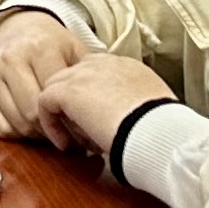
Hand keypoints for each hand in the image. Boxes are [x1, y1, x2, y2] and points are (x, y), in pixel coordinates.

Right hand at [0, 10, 92, 141]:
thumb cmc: (51, 44)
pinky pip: (0, 128)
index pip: (52, 98)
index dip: (69, 119)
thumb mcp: (74, 50)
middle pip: (32, 115)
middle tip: (68, 134)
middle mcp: (10, 59)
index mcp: (38, 48)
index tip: (81, 128)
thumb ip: (86, 78)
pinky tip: (32, 126)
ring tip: (52, 128)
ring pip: (18, 124)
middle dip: (53, 130)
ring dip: (38, 135)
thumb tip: (103, 112)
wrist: (19, 27)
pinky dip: (19, 134)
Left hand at [32, 53, 177, 161]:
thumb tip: (132, 123)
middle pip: (74, 77)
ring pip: (57, 88)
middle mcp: (103, 63)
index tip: (98, 122)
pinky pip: (45, 102)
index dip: (93, 98)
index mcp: (127, 66)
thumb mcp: (153, 111)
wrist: (156, 128)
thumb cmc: (164, 127)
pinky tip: (64, 144)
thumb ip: (137, 109)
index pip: (97, 74)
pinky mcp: (67, 91)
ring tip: (74, 141)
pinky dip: (51, 124)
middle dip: (74, 105)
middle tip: (84, 134)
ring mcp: (83, 74)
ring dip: (63, 115)